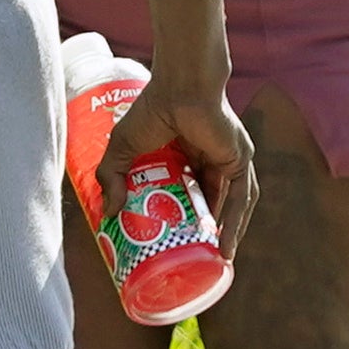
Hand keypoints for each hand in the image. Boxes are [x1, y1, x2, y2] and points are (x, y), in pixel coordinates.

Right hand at [104, 67, 255, 249]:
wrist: (180, 86)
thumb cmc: (152, 107)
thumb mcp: (122, 148)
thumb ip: (111, 177)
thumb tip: (107, 212)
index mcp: (186, 153)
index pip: (187, 191)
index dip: (182, 216)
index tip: (171, 239)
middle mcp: (211, 158)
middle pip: (210, 202)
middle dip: (204, 230)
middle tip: (193, 258)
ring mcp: (228, 159)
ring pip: (230, 205)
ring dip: (224, 233)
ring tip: (213, 262)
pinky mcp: (239, 160)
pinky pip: (240, 198)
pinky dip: (234, 223)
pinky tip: (226, 246)